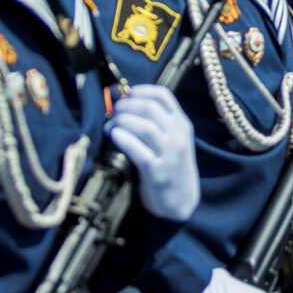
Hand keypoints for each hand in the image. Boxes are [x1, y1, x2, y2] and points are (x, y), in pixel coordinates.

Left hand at [106, 84, 198, 221]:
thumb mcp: (172, 140)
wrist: (181, 201)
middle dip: (126, 106)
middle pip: (150, 108)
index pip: (163, 96)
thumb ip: (156, 122)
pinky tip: (114, 136)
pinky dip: (124, 139)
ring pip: (145, 127)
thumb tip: (124, 102)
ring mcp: (169, 154)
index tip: (125, 95)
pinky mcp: (158, 172)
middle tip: (113, 112)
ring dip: (122, 122)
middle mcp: (178, 136)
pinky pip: (138, 151)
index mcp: (181, 124)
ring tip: (110, 126)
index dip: (141, 91)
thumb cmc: (170, 166)